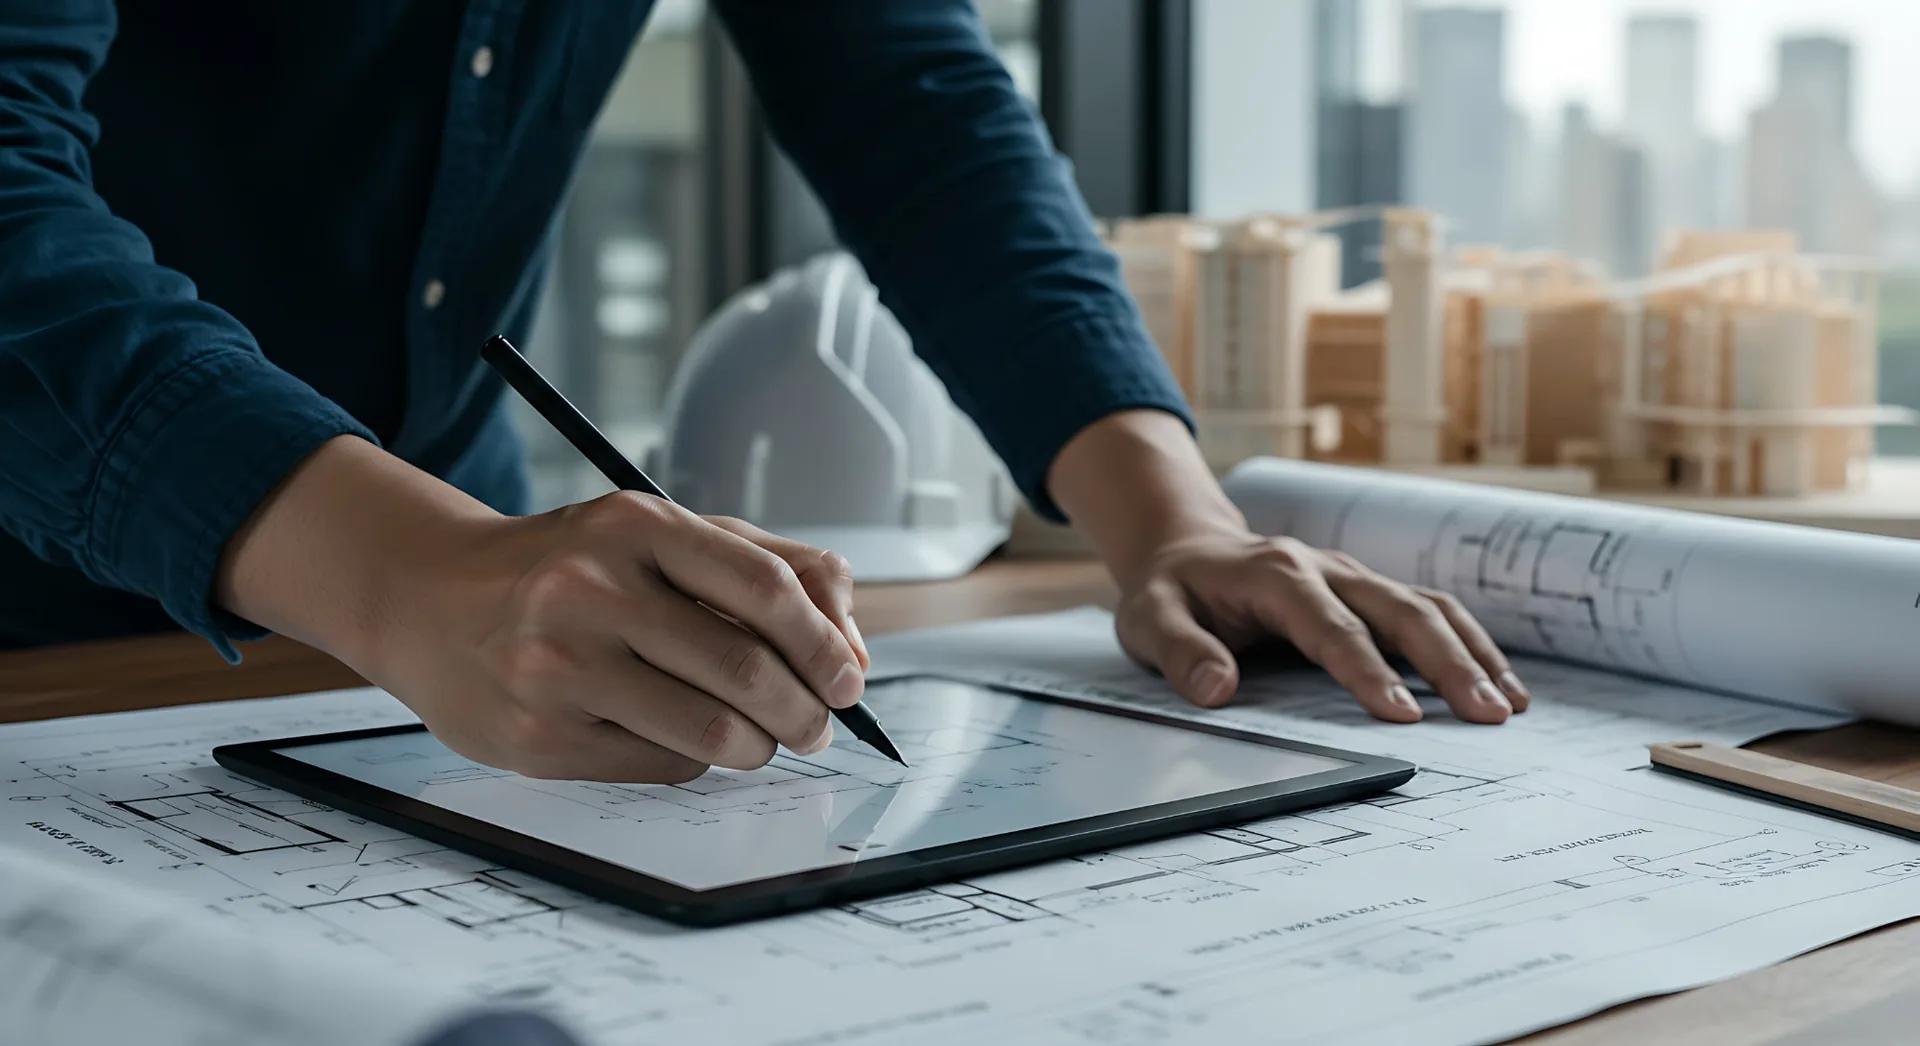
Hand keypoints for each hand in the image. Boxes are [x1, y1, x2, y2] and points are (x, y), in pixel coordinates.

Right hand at [218, 437, 868, 782]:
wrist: (428, 599)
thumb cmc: (568, 567)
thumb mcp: (660, 536)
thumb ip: (768, 568)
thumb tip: (852, 643)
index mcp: (633, 525)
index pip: (765, 588)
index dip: (824, 643)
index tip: (848, 678)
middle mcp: (590, 590)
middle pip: (744, 669)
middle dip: (804, 711)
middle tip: (817, 725)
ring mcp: (557, 668)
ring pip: (708, 732)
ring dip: (758, 747)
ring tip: (762, 740)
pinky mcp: (538, 738)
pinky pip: (658, 766)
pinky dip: (694, 763)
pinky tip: (684, 741)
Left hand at [1112, 528, 1527, 723]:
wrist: (1184, 549)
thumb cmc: (1171, 593)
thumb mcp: (1149, 621)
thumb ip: (1180, 653)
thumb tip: (1215, 690)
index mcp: (1275, 575)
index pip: (1331, 626)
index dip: (1368, 670)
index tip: (1402, 715)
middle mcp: (1327, 569)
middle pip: (1400, 610)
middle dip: (1449, 664)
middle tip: (1489, 716)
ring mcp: (1354, 577)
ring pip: (1427, 607)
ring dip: (1474, 653)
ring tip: (1512, 705)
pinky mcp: (1369, 592)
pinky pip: (1429, 612)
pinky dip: (1469, 644)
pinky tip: (1500, 682)